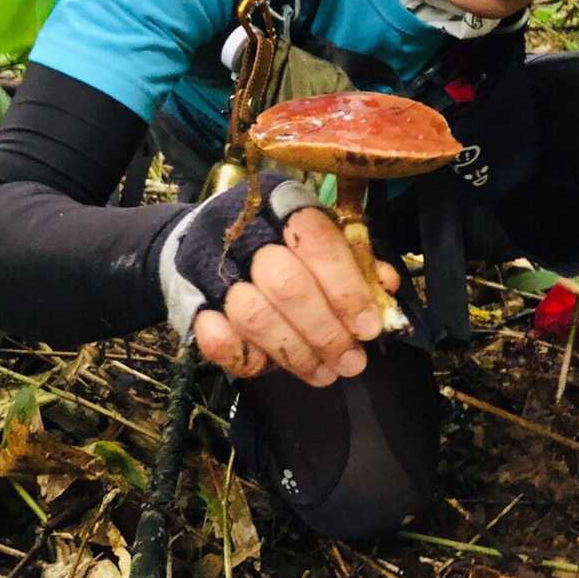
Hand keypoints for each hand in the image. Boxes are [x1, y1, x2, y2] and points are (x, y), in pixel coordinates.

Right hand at [158, 177, 399, 386]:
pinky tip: (270, 368)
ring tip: (324, 373)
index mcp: (282, 204)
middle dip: (324, 331)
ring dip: (295, 352)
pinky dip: (244, 356)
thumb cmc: (278, 246)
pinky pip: (215, 337)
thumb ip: (354, 263)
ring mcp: (211, 266)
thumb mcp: (320, 242)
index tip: (368, 327)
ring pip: (254, 315)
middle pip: (286, 284)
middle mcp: (243, 231)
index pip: (317, 241)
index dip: (346, 288)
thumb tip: (387, 287)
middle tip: (351, 360)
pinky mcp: (191, 300)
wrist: (201, 243)